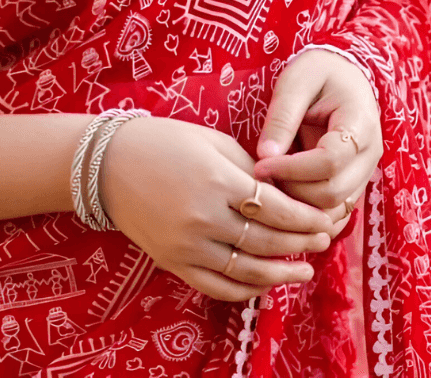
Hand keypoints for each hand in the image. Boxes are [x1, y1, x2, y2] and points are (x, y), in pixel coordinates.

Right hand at [99, 116, 335, 301]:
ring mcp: (187, 245)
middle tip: (323, 241)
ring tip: (304, 270)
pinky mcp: (174, 263)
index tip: (324, 220)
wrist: (107, 164)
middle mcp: (204, 217)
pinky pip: (218, 287)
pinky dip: (246, 290)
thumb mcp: (210, 140)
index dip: (305, 219)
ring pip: (247, 271)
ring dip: (281, 274)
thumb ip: (248, 167)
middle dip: (301, 244)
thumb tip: (285, 192)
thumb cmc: (162, 142)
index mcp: (216, 179)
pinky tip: (265, 283)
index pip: (274, 208)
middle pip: (266, 241)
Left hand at [253, 50, 382, 236]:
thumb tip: (266, 157)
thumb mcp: (296, 82)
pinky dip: (310, 213)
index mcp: (360, 123)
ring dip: (299, 206)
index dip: (292, 169)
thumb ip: (282, 118)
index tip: (260, 165)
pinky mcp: (354, 185)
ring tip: (272, 184)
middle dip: (292, 191)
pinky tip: (285, 196)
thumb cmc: (319, 72)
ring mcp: (365, 174)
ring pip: (335, 210)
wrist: (345, 75)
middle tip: (261, 175)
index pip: (330, 161)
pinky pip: (336, 213)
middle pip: (333, 193)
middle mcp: (370, 155)